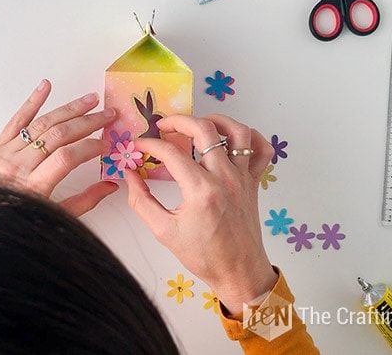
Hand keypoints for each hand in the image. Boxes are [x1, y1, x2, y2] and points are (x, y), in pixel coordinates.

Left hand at [0, 79, 118, 215]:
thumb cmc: (18, 222)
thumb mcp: (54, 218)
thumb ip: (84, 201)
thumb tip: (110, 185)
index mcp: (34, 187)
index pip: (68, 157)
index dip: (90, 147)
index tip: (106, 144)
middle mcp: (19, 167)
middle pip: (58, 135)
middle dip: (88, 122)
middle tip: (108, 114)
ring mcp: (6, 153)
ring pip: (42, 123)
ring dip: (69, 109)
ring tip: (90, 100)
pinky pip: (16, 120)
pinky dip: (32, 101)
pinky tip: (46, 86)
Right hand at [124, 114, 277, 314]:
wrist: (237, 271)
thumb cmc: (203, 255)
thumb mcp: (163, 231)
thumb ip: (141, 200)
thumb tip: (130, 175)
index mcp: (201, 190)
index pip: (171, 153)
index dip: (150, 144)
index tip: (139, 145)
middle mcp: (225, 178)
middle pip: (204, 130)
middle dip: (180, 121)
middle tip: (164, 126)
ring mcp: (243, 178)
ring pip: (237, 132)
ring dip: (216, 120)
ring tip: (198, 124)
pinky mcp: (254, 182)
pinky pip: (261, 150)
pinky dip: (250, 137)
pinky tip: (232, 139)